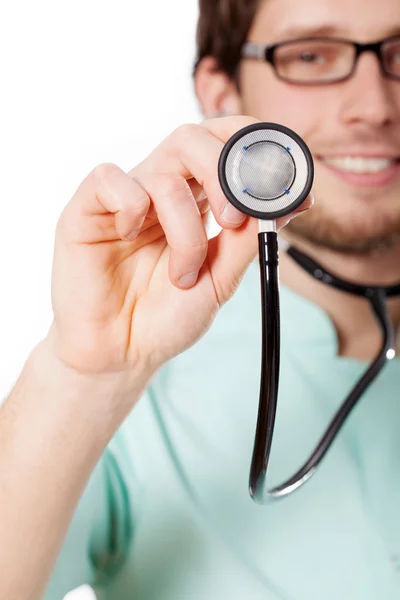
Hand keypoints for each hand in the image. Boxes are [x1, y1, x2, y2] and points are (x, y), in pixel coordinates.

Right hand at [47, 116, 311, 382]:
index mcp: (194, 200)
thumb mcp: (221, 278)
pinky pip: (109, 179)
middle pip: (194, 138)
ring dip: (185, 228)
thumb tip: (290, 200)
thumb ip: (250, 238)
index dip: (252, 145)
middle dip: (223, 173)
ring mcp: (124, 198)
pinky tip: (130, 239)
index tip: (283, 180)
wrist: (123, 354)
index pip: (221, 143)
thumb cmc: (167, 316)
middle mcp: (159, 190)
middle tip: (233, 220)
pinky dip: (131, 208)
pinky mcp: (86, 209)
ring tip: (183, 275)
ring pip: (163, 172)